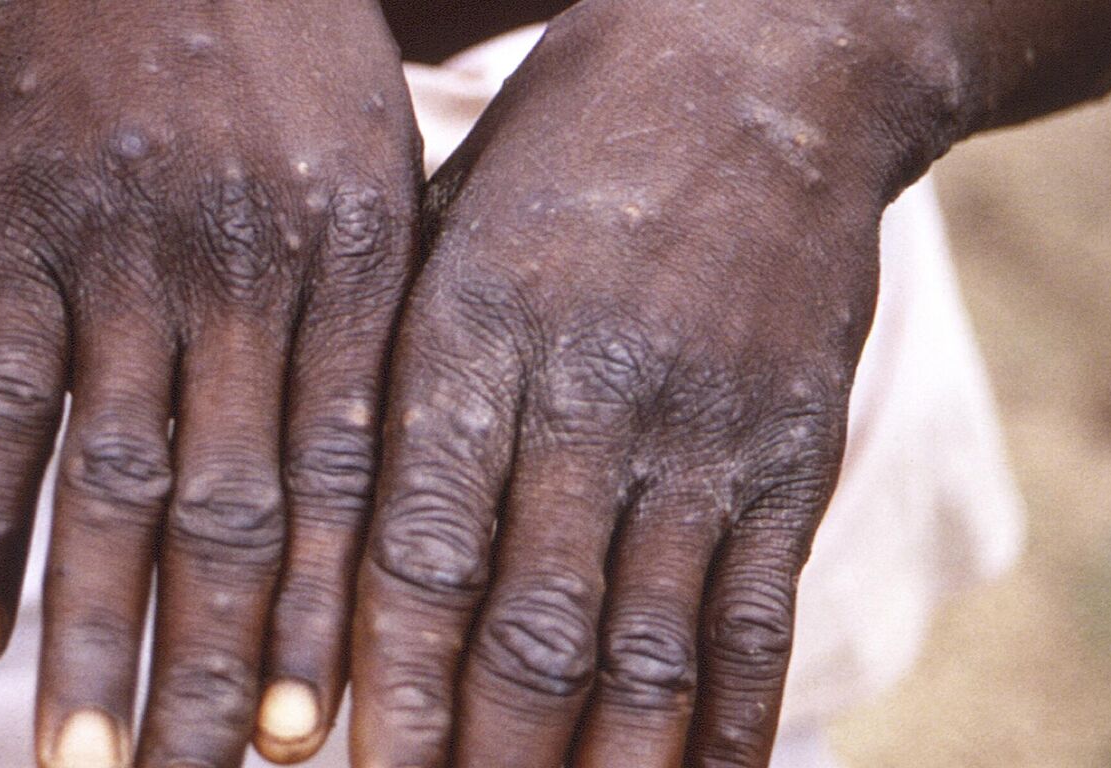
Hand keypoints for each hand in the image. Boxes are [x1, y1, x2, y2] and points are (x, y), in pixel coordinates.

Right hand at [0, 2, 419, 764]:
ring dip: (94, 633)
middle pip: (236, 511)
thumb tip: (379, 509)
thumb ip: (377, 328)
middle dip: (220, 670)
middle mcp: (248, 275)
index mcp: (359, 267)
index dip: (335, 623)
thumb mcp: (379, 175)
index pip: (352, 483)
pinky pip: (2, 400)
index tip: (322, 748)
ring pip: (113, 478)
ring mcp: (126, 256)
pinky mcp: (18, 230)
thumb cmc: (294, 66)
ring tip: (83, 761)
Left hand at [349, 1, 951, 764]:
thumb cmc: (561, 154)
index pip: (418, 552)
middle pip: (527, 630)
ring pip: (645, 653)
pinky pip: (756, 622)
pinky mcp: (793, 454)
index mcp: (473, 335)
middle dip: (478, 759)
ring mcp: (705, 434)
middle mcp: (590, 397)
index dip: (384, 686)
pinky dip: (725, 731)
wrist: (765, 68)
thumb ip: (388, 381)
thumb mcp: (441, 228)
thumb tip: (317, 557)